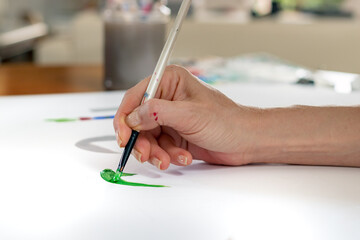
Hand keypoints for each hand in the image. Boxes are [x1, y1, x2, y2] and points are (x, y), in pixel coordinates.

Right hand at [113, 65, 259, 169]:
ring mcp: (170, 118)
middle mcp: (167, 98)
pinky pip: (159, 147)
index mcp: (169, 81)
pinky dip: (167, 156)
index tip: (123, 137)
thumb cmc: (226, 120)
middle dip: (141, 141)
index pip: (135, 97)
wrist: (246, 141)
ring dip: (156, 152)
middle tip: (146, 155)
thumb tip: (131, 117)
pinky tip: (183, 158)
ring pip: (147, 137)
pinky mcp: (174, 135)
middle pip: (137, 121)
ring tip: (168, 160)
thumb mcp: (189, 115)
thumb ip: (157, 113)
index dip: (125, 118)